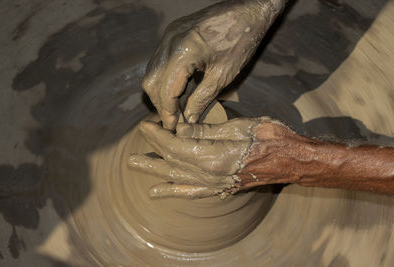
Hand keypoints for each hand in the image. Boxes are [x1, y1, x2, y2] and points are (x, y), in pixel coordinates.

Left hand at [128, 117, 302, 198]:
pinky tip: (159, 191)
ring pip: (177, 177)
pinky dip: (174, 191)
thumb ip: (205, 132)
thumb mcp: (236, 127)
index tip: (145, 126)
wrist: (291, 160)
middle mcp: (210, 175)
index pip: (175, 147)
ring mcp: (214, 184)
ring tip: (137, 165)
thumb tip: (180, 130)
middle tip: (134, 148)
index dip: (158, 136)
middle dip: (152, 152)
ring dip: (155, 171)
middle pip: (172, 163)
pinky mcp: (220, 188)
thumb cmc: (269, 138)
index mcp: (213, 158)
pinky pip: (192, 191)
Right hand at [142, 0, 281, 128]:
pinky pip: (159, 60)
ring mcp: (168, 35)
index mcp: (183, 52)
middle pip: (151, 81)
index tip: (172, 126)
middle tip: (173, 119)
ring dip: (160, 91)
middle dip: (160, 103)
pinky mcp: (171, 33)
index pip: (165, 90)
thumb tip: (188, 118)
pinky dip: (164, 77)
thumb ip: (202, 99)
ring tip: (174, 107)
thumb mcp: (223, 75)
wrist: (247, 10)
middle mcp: (169, 41)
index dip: (167, 111)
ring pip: (152, 71)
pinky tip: (176, 88)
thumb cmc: (241, 40)